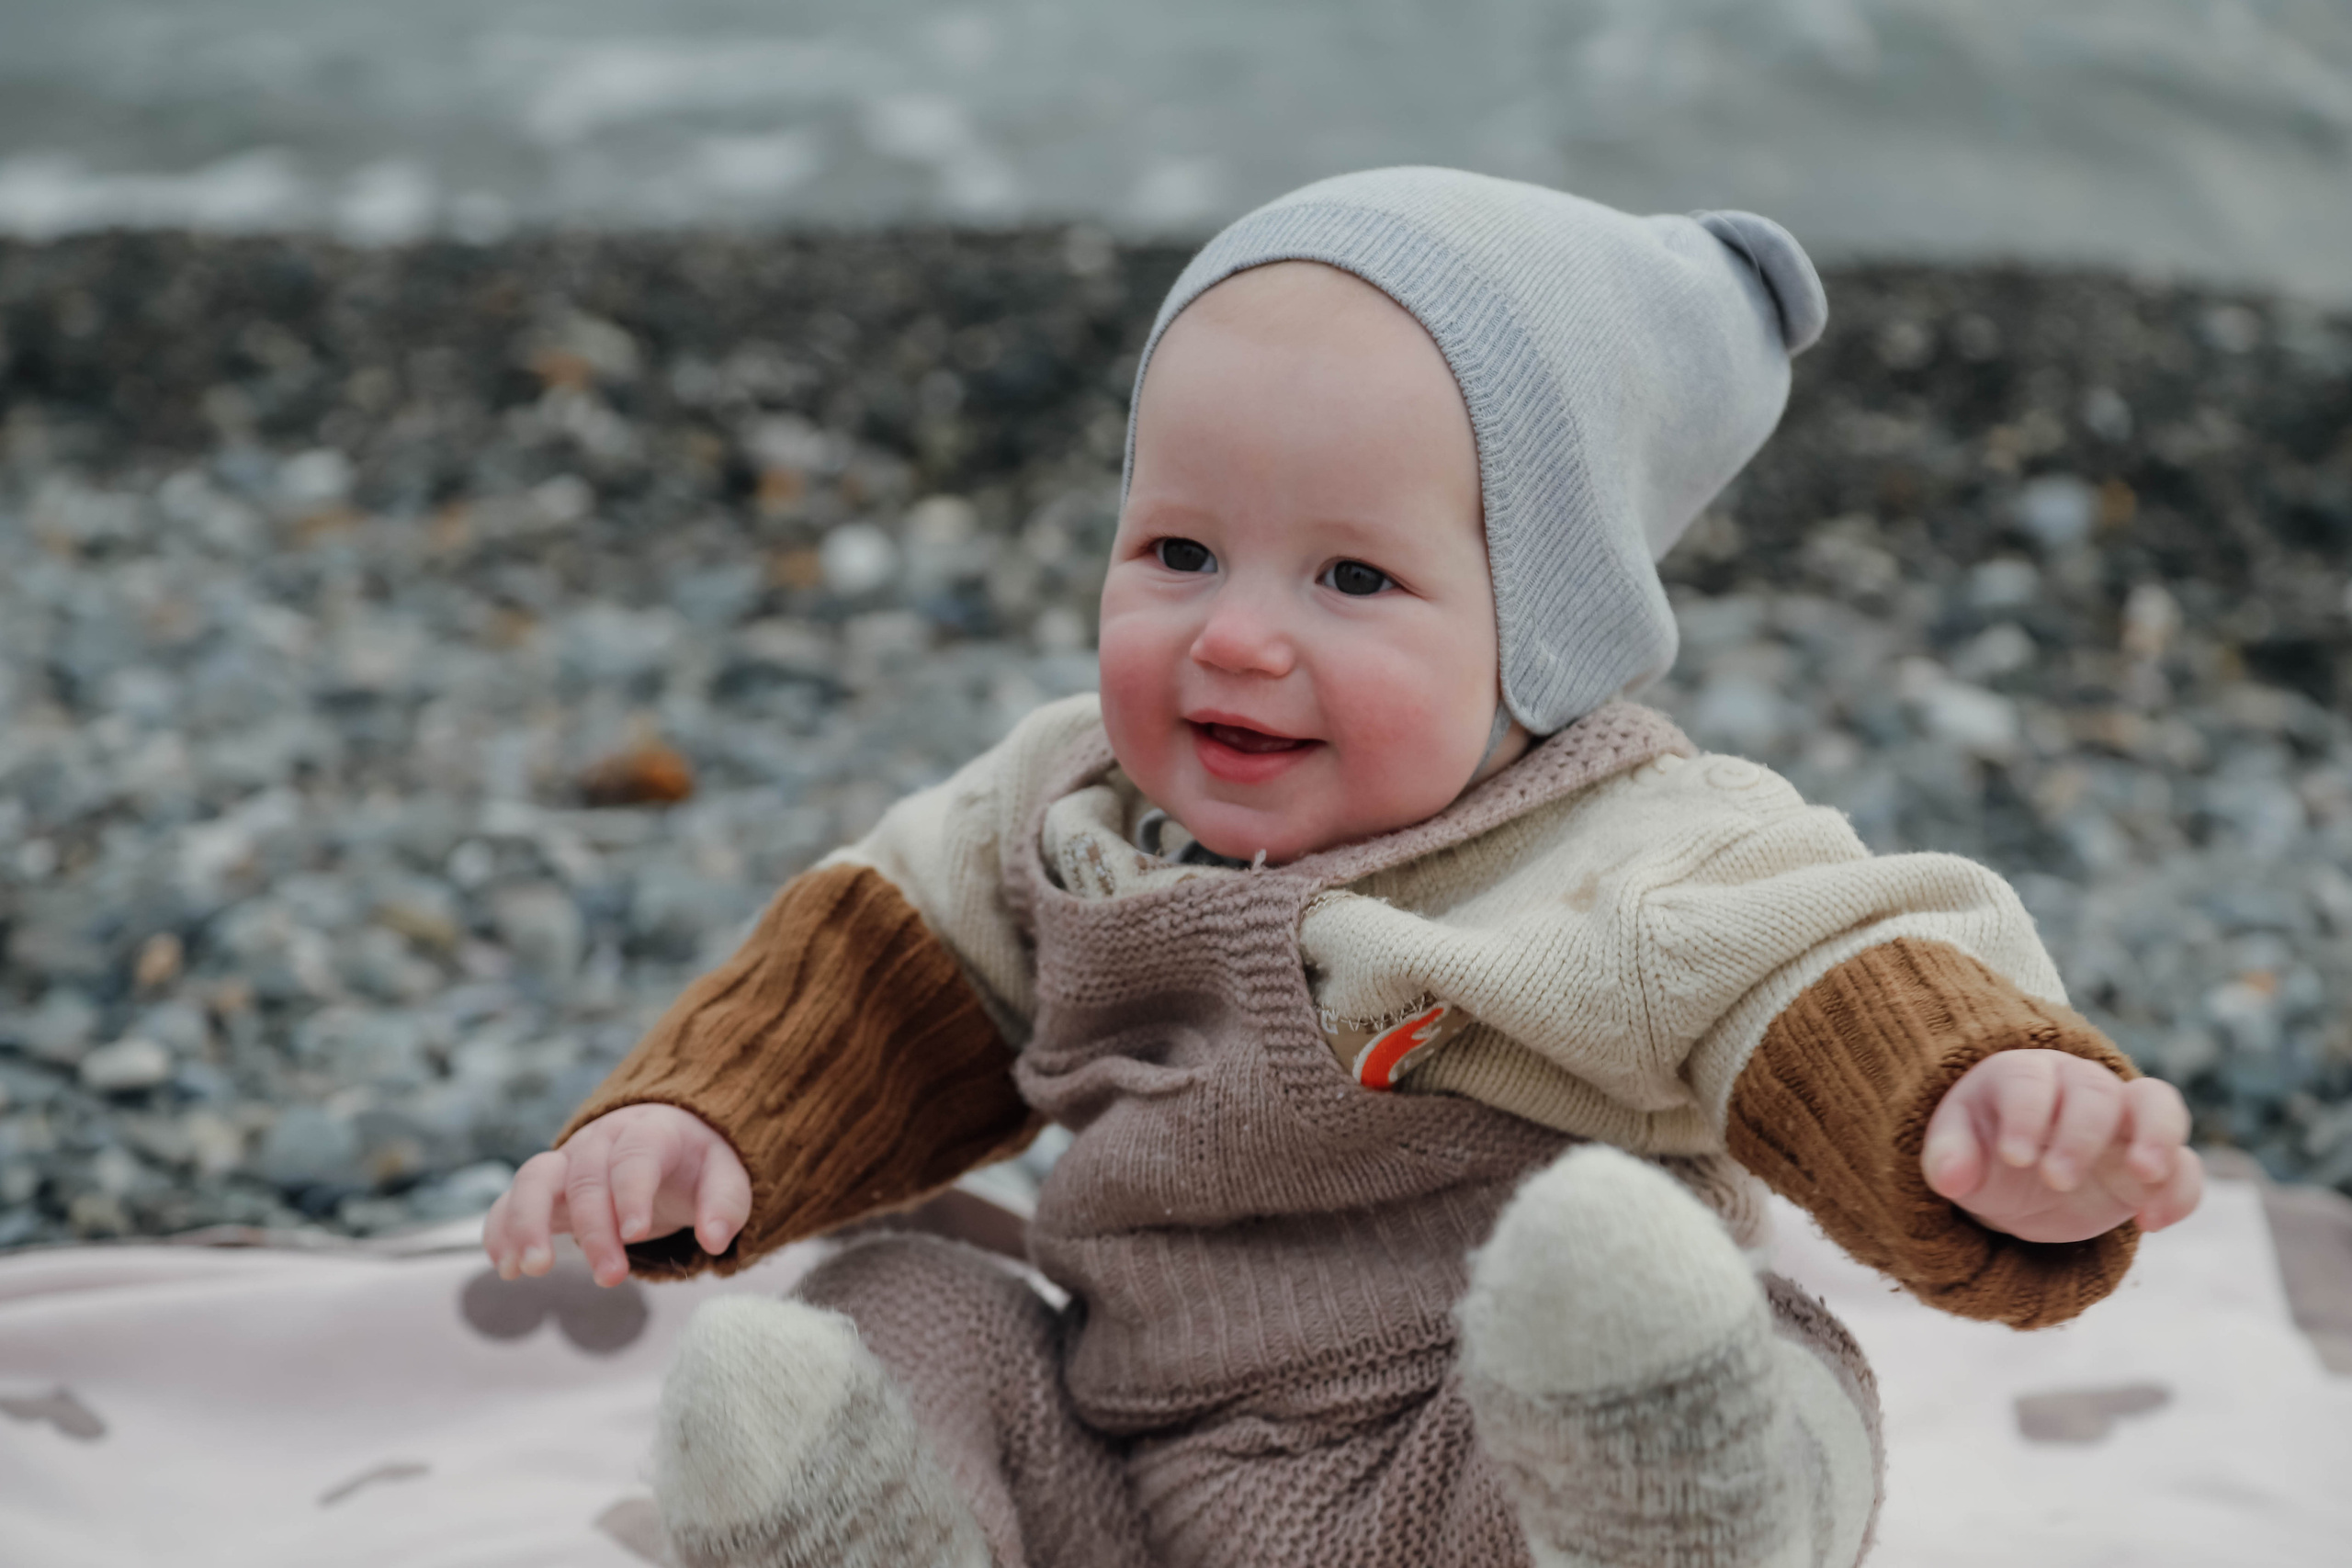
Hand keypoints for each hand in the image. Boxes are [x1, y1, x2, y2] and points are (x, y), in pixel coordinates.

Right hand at [483, 1104, 751, 1287]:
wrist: (665, 1141)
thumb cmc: (696, 1164)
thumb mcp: (726, 1176)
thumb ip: (726, 1204)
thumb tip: (715, 1240)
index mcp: (650, 1131)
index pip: (635, 1154)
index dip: (632, 1191)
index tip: (635, 1235)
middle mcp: (601, 1140)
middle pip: (586, 1177)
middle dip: (595, 1230)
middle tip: (611, 1277)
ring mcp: (568, 1161)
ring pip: (533, 1178)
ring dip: (527, 1223)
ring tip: (531, 1270)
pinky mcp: (546, 1187)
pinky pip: (510, 1200)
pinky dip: (501, 1229)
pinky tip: (506, 1267)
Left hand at [1921, 1049, 2202, 1243]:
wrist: (2016, 1170)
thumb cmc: (1982, 1147)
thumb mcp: (1954, 1149)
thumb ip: (1948, 1157)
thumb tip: (1949, 1179)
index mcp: (2025, 1075)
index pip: (2031, 1081)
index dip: (2026, 1116)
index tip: (2015, 1158)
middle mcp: (2079, 1087)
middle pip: (2096, 1091)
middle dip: (2080, 1135)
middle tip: (2056, 1181)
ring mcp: (2122, 1122)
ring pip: (2159, 1104)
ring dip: (2158, 1137)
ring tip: (2145, 1176)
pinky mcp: (2151, 1163)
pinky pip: (2184, 1166)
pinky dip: (2179, 1191)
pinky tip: (2151, 1222)